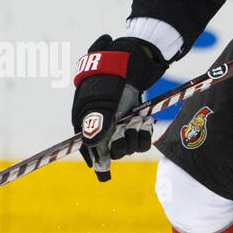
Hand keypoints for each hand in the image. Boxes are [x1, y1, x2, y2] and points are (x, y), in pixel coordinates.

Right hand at [71, 35, 166, 181]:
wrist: (134, 56)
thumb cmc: (114, 75)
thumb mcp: (104, 97)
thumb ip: (98, 121)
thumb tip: (90, 144)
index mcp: (86, 118)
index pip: (87, 146)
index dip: (96, 160)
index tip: (104, 175)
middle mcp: (101, 123)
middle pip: (109, 149)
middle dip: (120, 146)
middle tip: (127, 133)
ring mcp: (118, 122)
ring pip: (126, 145)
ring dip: (134, 139)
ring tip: (138, 124)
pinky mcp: (133, 119)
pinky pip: (139, 139)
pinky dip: (144, 135)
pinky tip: (145, 124)